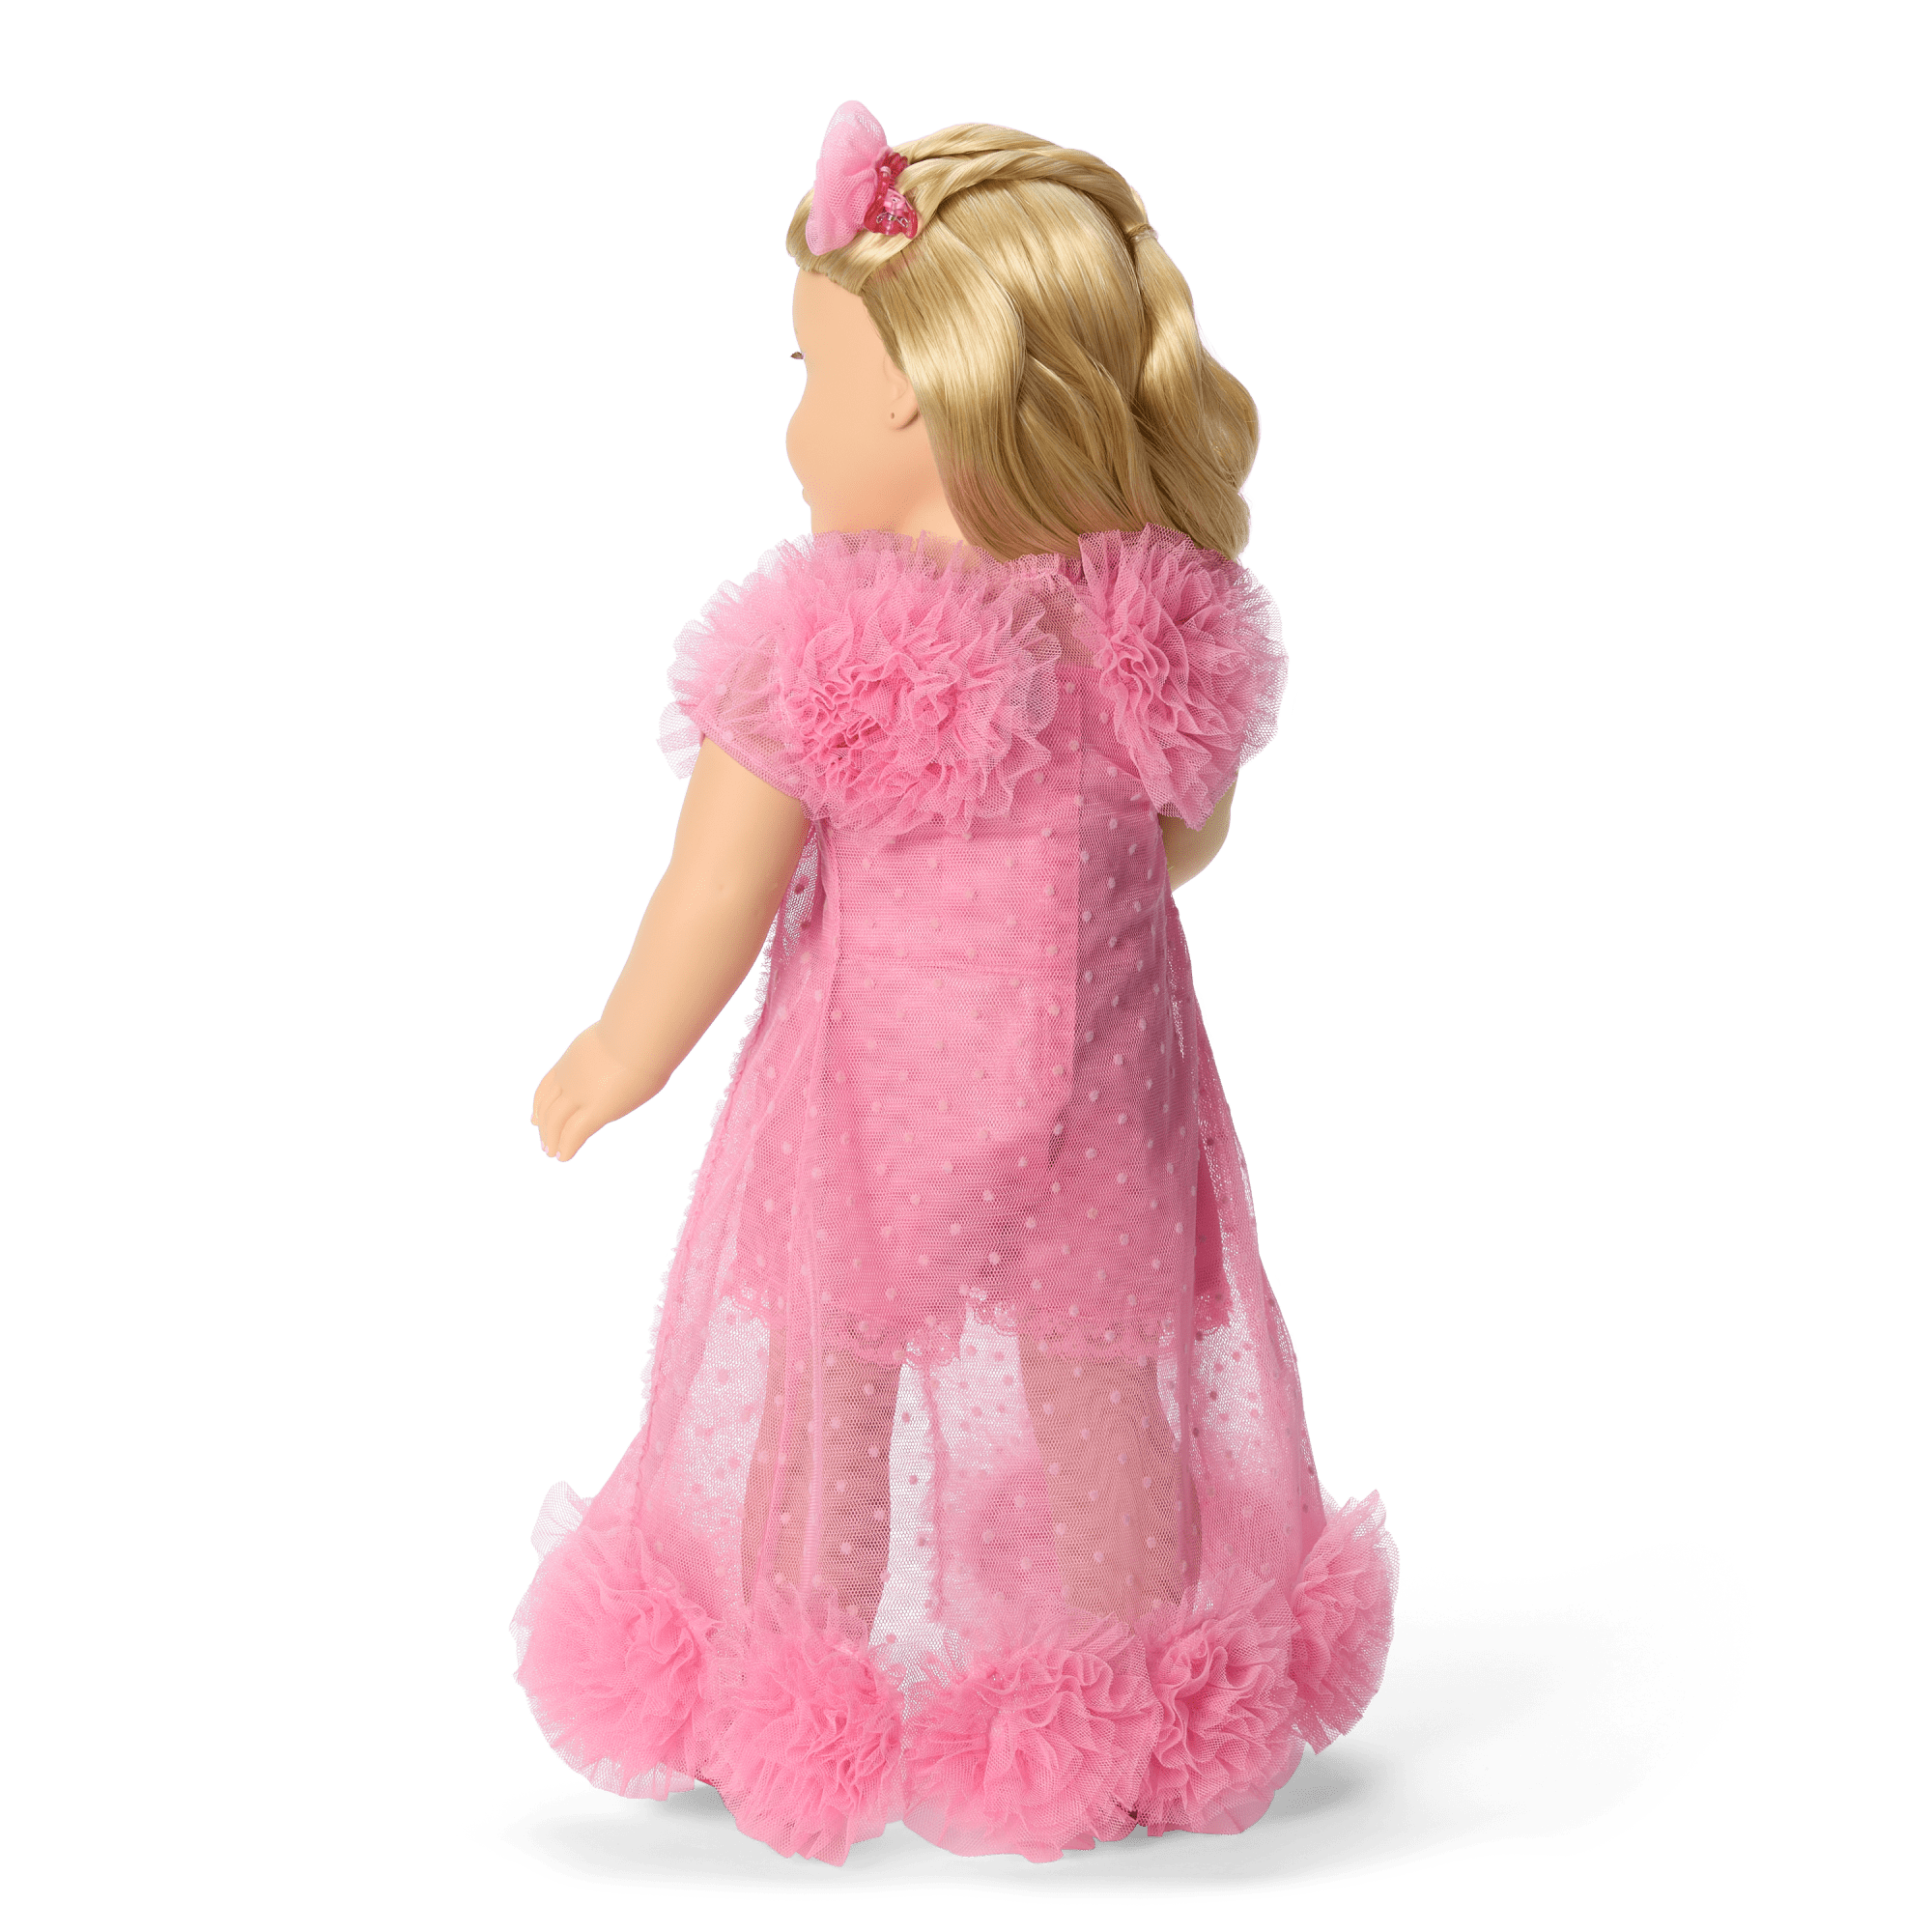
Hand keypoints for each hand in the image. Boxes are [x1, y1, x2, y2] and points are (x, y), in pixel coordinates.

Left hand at [531, 1023, 658, 1162]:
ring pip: (556, 1122)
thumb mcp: (618, 1042)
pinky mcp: (596, 1110)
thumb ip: (614, 1055)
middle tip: (544, 1142)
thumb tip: (629, 1057)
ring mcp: (581, 1094)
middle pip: (548, 1106)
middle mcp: (571, 1078)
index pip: (547, 1086)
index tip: (534, 1118)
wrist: (643, 1036)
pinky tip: (565, 1157)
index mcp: (573, 1060)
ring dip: (552, 1140)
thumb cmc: (642, 1035)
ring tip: (553, 1153)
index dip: (539, 1104)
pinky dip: (567, 1146)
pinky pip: (574, 1133)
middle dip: (544, 1126)